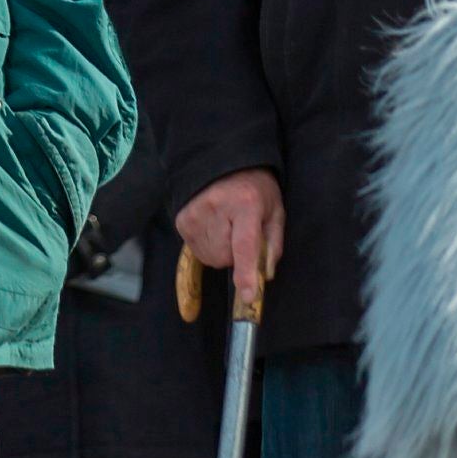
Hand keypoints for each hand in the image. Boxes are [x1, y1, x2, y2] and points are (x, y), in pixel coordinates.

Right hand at [174, 168, 285, 309]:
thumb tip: (265, 275)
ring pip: (210, 258)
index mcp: (246, 204)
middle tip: (240, 232)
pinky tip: (213, 226)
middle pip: (226, 258)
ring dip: (220, 251)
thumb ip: (273, 243)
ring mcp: (195, 214)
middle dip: (236, 254)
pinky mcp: (181, 220)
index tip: (248, 296)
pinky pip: (197, 251)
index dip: (246, 273)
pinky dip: (207, 245)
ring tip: (226, 226)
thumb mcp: (274, 210)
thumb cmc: (254, 188)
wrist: (223, 161)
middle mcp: (216, 208)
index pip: (245, 245)